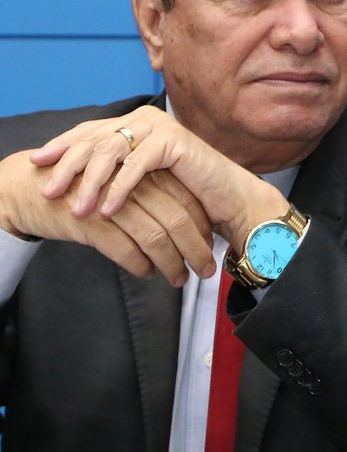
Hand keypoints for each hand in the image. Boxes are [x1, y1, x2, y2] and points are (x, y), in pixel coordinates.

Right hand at [0, 151, 213, 284]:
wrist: (31, 188)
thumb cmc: (84, 188)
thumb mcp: (124, 184)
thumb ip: (154, 198)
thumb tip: (191, 227)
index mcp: (145, 171)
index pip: (187, 201)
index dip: (202, 228)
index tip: (209, 248)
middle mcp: (132, 184)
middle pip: (177, 220)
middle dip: (196, 250)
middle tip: (206, 271)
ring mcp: (111, 202)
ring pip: (155, 237)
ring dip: (171, 264)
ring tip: (178, 279)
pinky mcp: (90, 221)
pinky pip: (124, 249)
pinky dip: (139, 265)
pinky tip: (146, 273)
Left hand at [28, 106, 287, 251]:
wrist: (229, 199)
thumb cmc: (187, 192)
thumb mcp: (140, 180)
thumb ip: (112, 169)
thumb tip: (66, 176)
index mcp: (135, 122)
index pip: (88, 130)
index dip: (60, 145)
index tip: (36, 163)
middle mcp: (145, 118)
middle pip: (94, 139)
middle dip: (67, 167)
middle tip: (49, 191)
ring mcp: (160, 126)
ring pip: (111, 152)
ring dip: (91, 183)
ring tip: (78, 209)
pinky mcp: (174, 141)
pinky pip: (136, 165)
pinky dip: (119, 189)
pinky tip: (107, 209)